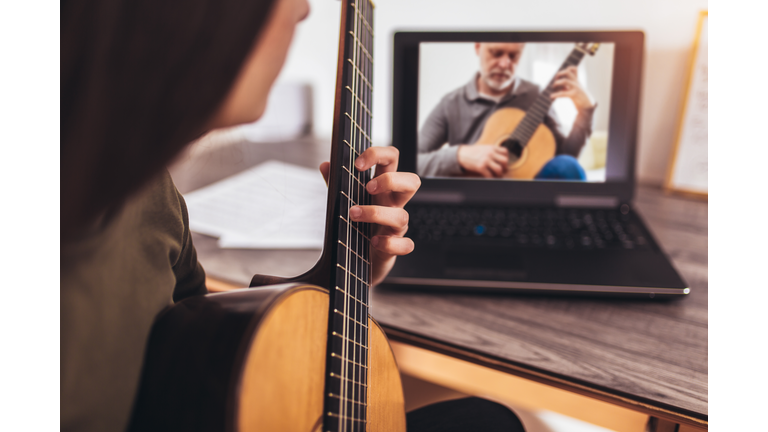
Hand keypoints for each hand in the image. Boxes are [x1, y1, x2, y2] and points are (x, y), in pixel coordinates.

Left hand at [319, 146, 420, 285]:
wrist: (357, 261)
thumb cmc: (356, 225)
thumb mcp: (345, 201)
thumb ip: (336, 183)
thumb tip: (325, 165)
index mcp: (382, 188)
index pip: (392, 160)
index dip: (378, 155)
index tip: (357, 164)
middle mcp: (393, 205)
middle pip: (412, 181)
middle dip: (391, 180)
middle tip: (368, 187)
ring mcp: (397, 226)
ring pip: (402, 215)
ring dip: (376, 213)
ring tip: (353, 214)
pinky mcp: (396, 247)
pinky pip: (405, 245)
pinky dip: (389, 243)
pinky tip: (373, 241)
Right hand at [457, 145, 508, 177]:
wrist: (462, 154)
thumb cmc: (473, 152)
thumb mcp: (484, 148)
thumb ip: (492, 151)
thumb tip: (500, 157)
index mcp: (492, 148)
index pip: (505, 151)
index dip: (506, 158)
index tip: (503, 162)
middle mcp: (490, 153)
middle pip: (504, 161)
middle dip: (504, 167)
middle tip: (502, 169)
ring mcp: (485, 160)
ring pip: (499, 169)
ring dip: (499, 173)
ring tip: (496, 174)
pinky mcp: (481, 167)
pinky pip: (490, 175)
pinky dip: (491, 178)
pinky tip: (489, 177)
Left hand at [550, 66, 593, 110]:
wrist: (587, 105)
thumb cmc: (579, 97)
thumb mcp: (574, 89)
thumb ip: (567, 86)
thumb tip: (556, 85)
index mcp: (576, 80)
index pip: (574, 69)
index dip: (566, 69)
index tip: (560, 76)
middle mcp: (576, 82)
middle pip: (567, 71)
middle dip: (559, 74)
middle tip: (555, 81)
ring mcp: (576, 87)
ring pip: (565, 81)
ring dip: (556, 83)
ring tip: (554, 88)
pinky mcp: (574, 94)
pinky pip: (563, 93)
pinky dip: (556, 95)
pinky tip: (552, 96)